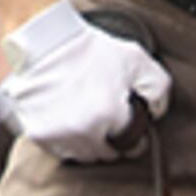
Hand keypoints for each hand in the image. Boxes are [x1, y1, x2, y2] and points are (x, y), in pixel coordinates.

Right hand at [0, 1, 171, 161]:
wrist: (41, 39)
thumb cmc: (86, 47)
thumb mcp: (135, 59)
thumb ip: (158, 88)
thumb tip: (156, 113)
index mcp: (109, 116)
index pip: (132, 147)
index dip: (134, 135)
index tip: (128, 124)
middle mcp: (83, 132)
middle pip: (106, 154)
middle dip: (110, 138)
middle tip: (105, 116)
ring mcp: (58, 136)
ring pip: (82, 156)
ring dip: (88, 143)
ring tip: (86, 117)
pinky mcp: (37, 135)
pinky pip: (59, 151)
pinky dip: (65, 140)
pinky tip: (67, 119)